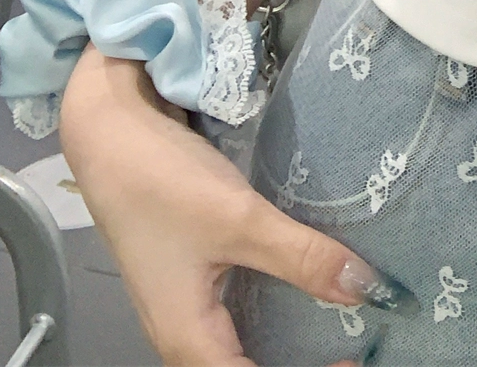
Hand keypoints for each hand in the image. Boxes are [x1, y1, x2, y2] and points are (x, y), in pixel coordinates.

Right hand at [58, 45, 412, 365]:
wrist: (110, 132)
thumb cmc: (163, 184)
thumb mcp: (239, 219)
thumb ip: (302, 257)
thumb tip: (367, 291)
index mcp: (188, 341)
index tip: (355, 357)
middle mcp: (183, 335)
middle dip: (296, 357)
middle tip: (351, 342)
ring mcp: (183, 305)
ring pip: (242, 342)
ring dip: (285, 336)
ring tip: (339, 321)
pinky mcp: (191, 275)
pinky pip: (238, 309)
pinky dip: (273, 305)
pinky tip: (305, 284)